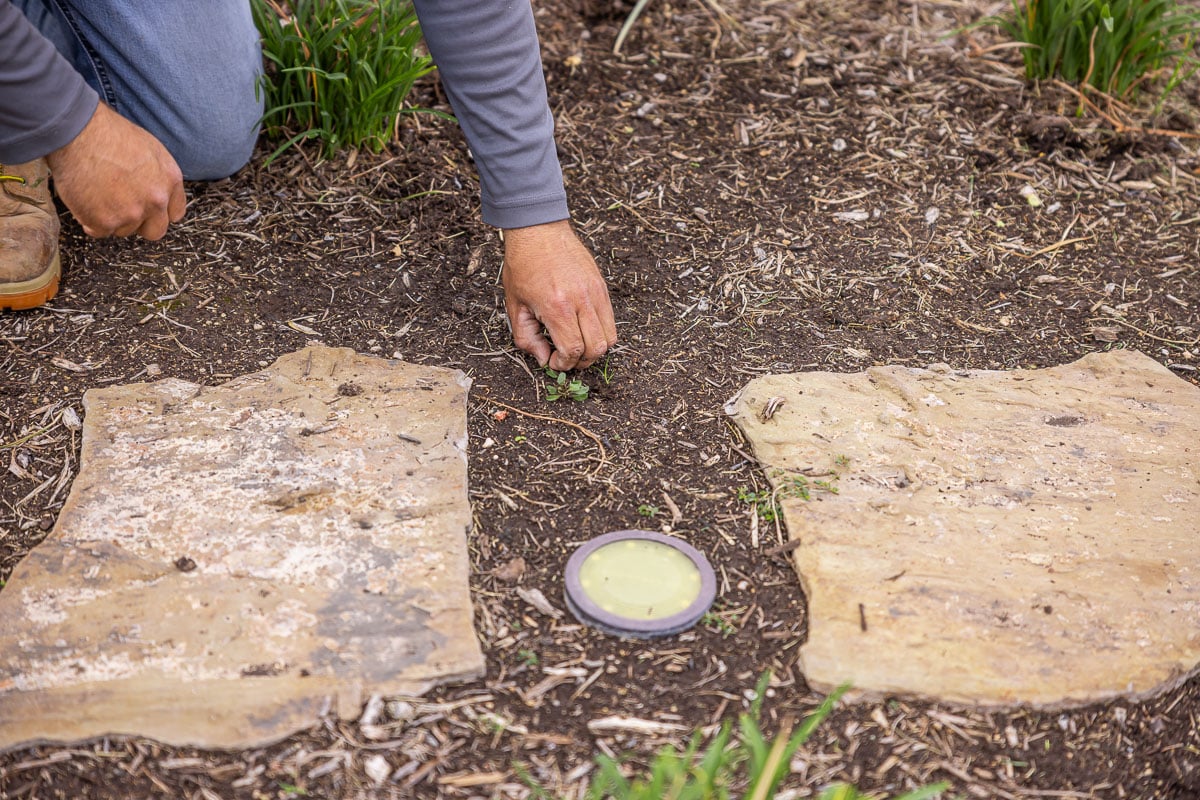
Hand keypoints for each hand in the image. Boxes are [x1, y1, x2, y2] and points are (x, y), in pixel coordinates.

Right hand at [45, 102, 185, 239]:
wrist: (77, 132)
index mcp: (170, 180)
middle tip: (121, 209)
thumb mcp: (148, 149)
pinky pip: (99, 231)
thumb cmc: (106, 133)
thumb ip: (157, 176)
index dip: (158, 213)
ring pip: (125, 230)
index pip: (175, 213)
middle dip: (139, 224)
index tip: (145, 210)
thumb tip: (153, 192)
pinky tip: (84, 201)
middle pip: (155, 230)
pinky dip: (90, 221)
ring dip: (112, 219)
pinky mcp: (105, 221)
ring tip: (97, 194)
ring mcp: (131, 213)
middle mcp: (156, 200)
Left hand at [502, 220, 616, 370]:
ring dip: (594, 348)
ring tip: (576, 345)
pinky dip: (600, 331)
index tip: (553, 362)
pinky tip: (581, 328)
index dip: (564, 364)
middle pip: (596, 347)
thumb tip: (544, 359)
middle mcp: (581, 300)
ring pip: (610, 336)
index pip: (573, 349)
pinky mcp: (602, 286)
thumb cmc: (523, 265)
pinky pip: (610, 319)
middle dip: (581, 361)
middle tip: (566, 357)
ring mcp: (595, 292)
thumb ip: (527, 338)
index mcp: (557, 306)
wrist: (538, 231)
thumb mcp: (514, 306)